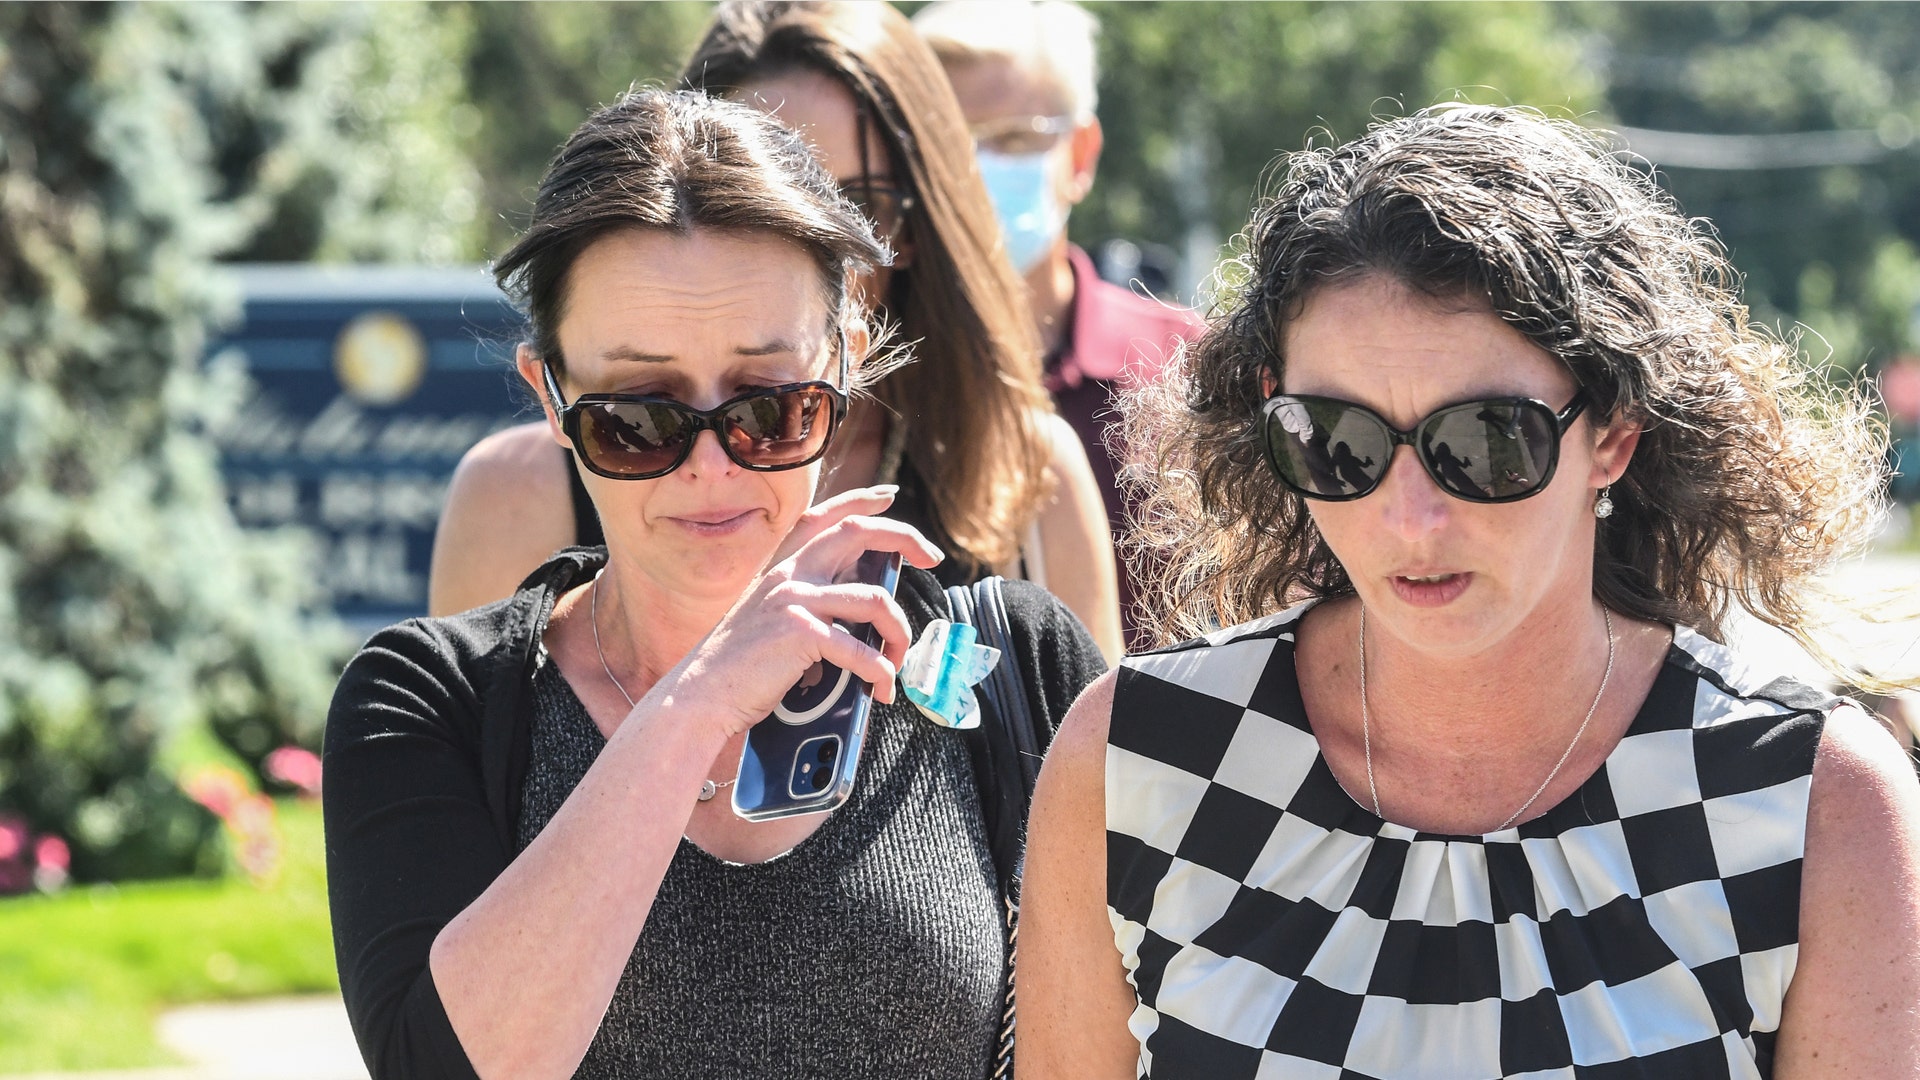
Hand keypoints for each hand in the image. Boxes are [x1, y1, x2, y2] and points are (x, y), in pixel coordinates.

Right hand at [656, 486, 943, 739]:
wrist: (701, 694)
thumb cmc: (740, 667)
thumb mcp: (771, 620)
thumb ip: (806, 605)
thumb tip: (860, 611)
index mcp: (783, 569)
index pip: (825, 517)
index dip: (860, 500)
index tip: (890, 496)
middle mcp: (790, 574)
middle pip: (857, 532)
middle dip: (905, 537)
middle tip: (932, 558)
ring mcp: (794, 600)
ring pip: (875, 599)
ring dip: (899, 632)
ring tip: (898, 660)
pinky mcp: (799, 633)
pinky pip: (859, 649)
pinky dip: (880, 671)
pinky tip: (882, 686)